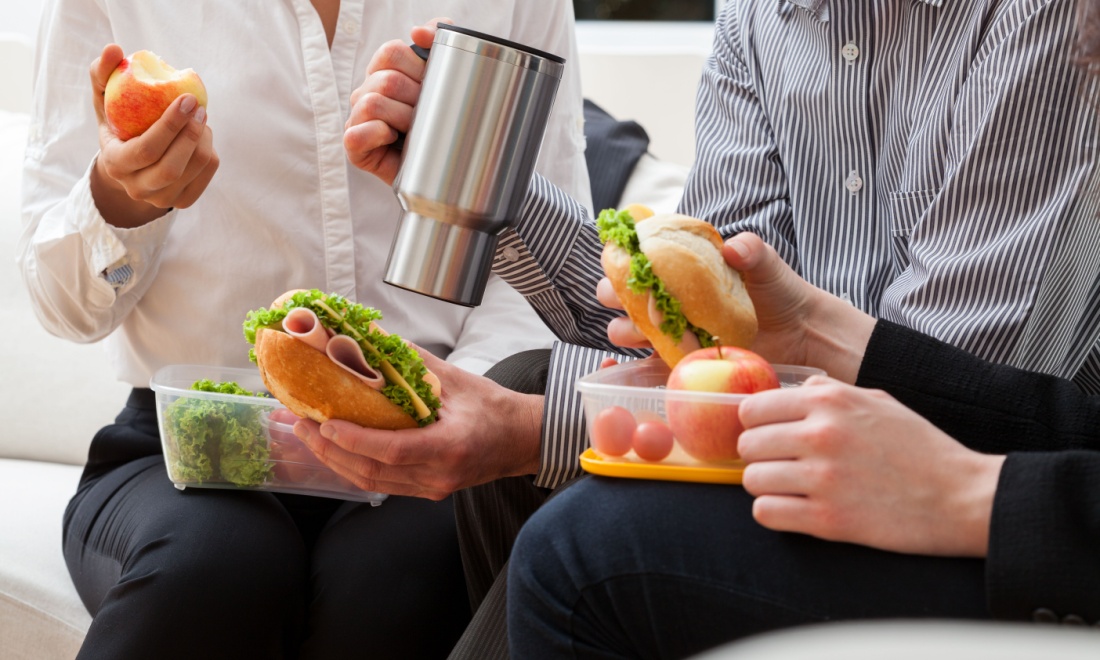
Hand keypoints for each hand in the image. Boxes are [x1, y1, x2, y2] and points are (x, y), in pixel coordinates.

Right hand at [89, 44, 218, 227]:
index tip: (187, 99)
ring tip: (199, 119)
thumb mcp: (104, 97)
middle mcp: (136, 188)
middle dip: (191, 135)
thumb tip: (114, 49)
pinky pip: (206, 176)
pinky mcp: (182, 201)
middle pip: (172, 167)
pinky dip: (210, 153)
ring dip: (203, 140)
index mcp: (115, 164)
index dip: (170, 126)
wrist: (129, 161)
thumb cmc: (116, 120)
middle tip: (200, 108)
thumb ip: (103, 73)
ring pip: (193, 170)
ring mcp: (160, 199)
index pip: (146, 150)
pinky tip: (202, 137)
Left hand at [292, 346, 543, 499]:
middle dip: (330, 450)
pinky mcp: (427, 491)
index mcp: (450, 446)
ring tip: (309, 436)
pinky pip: (383, 484)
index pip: (393, 450)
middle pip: (373, 472)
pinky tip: (336, 450)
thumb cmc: (494, 408)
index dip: (355, 440)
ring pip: (373, 483)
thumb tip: (373, 336)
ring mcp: (433, 488)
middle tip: (301, 425)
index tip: (326, 423)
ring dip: (336, 461)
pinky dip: (355, 467)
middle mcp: (439, 474)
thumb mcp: (456, 379)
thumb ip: (412, 361)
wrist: (521, 440)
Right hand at [344, 18, 450, 184]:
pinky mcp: (355, 148)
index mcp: (384, 72)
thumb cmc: (439, 123)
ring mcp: (358, 119)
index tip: (432, 86)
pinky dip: (376, 135)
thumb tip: (419, 31)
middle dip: (416, 98)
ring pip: (372, 103)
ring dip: (402, 118)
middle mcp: (367, 93)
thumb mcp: (444, 76)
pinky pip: (355, 135)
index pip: (391, 52)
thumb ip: (437, 40)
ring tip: (415, 130)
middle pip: (386, 80)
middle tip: (428, 114)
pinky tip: (393, 139)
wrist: (442, 167)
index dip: (417, 67)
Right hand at [598, 232, 874, 381]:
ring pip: (630, 332)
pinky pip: (651, 369)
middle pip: (624, 299)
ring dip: (627, 331)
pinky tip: (639, 367)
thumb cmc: (780, 293)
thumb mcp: (767, 266)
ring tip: (647, 331)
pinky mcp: (681, 364)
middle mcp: (668, 302)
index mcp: (679, 271)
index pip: (638, 263)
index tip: (623, 263)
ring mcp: (672, 334)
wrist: (802, 335)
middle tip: (629, 300)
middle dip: (616, 298)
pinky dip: (638, 371)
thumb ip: (752, 251)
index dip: (622, 261)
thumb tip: (734, 248)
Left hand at [736, 375, 1005, 556]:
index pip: (752, 409)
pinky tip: (794, 509)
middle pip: (747, 445)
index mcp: (829, 402)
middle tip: (781, 465)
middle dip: (759, 456)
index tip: (768, 435)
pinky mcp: (828, 520)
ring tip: (790, 489)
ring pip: (751, 480)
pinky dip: (773, 513)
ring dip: (766, 486)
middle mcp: (820, 436)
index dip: (755, 424)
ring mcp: (823, 479)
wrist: (963, 497)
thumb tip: (794, 388)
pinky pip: (765, 513)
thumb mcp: (877, 400)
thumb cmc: (920, 448)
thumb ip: (830, 392)